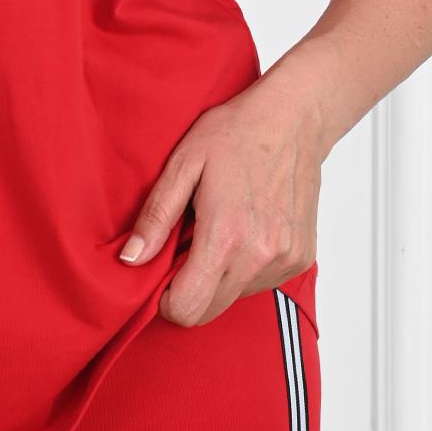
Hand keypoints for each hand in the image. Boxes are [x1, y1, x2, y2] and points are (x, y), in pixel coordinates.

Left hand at [118, 72, 325, 326]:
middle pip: (209, 311)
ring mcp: (285, 259)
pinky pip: (260, 282)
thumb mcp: (183, 164)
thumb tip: (130, 259)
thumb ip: (156, 216)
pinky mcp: (301, 258)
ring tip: (218, 228)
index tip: (160, 276)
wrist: (294, 119)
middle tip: (185, 246)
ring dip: (218, 276)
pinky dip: (244, 267)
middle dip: (188, 289)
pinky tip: (244, 228)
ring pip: (235, 297)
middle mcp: (259, 256)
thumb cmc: (235, 133)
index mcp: (225, 237)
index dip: (165, 300)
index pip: (188, 308)